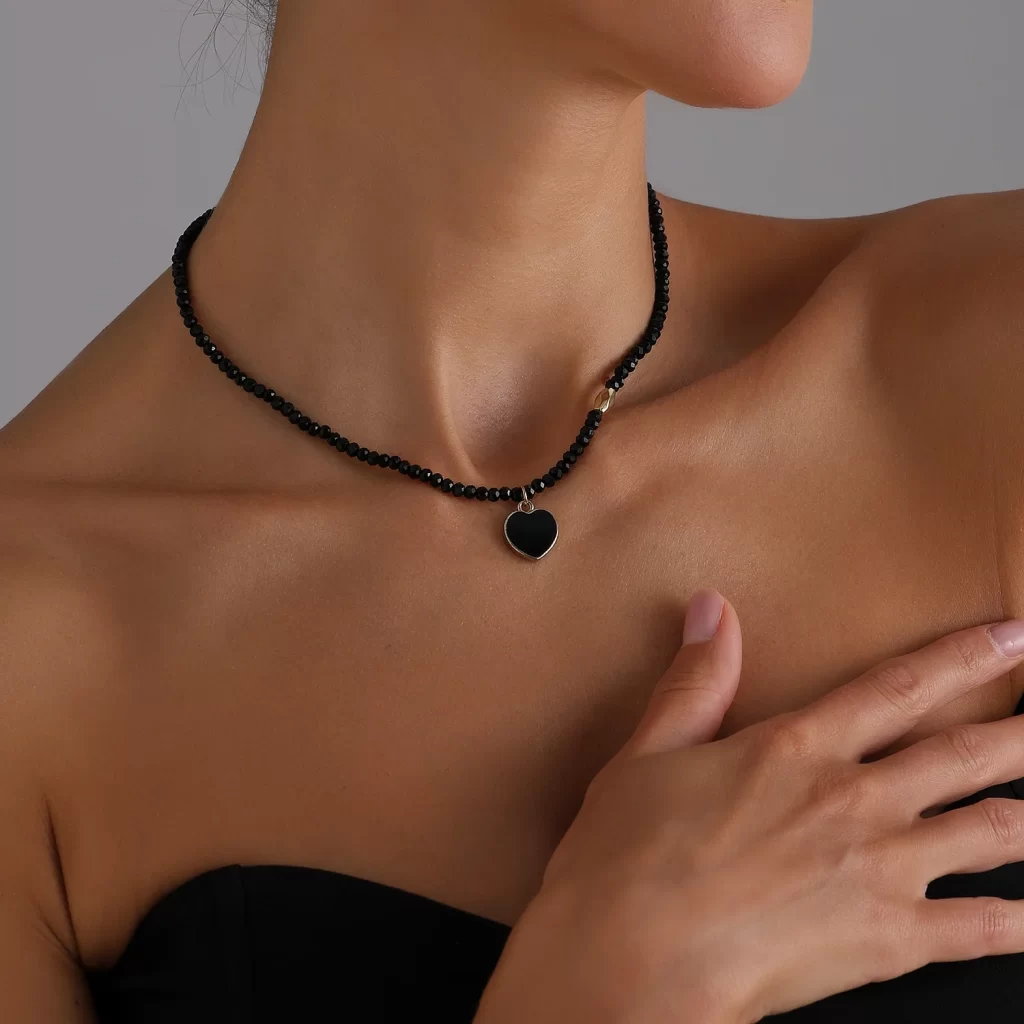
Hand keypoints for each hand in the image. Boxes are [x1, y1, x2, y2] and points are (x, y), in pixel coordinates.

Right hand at [475, 589, 1023, 1023]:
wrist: (630, 956)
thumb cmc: (627, 858)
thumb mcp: (649, 751)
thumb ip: (695, 681)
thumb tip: (712, 610)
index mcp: (798, 747)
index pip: (900, 687)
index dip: (963, 658)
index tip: (1009, 637)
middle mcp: (853, 798)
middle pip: (964, 754)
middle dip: (1022, 731)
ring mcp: (880, 869)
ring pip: (990, 830)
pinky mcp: (888, 941)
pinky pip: (980, 929)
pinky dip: (1017, 922)